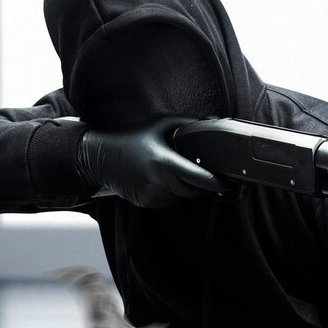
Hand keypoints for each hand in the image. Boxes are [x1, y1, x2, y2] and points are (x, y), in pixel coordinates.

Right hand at [77, 117, 226, 207]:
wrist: (99, 157)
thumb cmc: (131, 139)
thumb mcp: (159, 127)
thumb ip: (187, 126)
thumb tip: (211, 124)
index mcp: (164, 163)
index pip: (199, 178)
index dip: (216, 182)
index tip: (228, 183)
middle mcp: (159, 183)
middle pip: (193, 190)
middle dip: (196, 181)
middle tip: (187, 166)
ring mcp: (152, 196)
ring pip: (181, 196)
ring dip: (181, 186)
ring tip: (164, 169)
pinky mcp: (146, 204)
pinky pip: (168, 201)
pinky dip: (168, 192)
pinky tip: (155, 178)